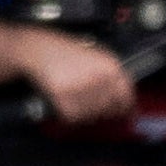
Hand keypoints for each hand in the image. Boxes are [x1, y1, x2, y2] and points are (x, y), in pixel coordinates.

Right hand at [17, 31, 136, 125]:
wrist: (38, 49)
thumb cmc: (67, 53)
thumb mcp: (97, 57)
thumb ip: (113, 77)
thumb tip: (126, 101)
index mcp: (111, 67)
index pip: (127, 96)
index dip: (124, 107)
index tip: (121, 112)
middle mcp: (99, 78)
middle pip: (109, 108)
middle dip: (101, 110)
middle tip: (89, 104)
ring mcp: (82, 87)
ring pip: (92, 114)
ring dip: (84, 112)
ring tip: (74, 99)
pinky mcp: (63, 96)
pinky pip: (73, 116)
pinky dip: (69, 114)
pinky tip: (64, 102)